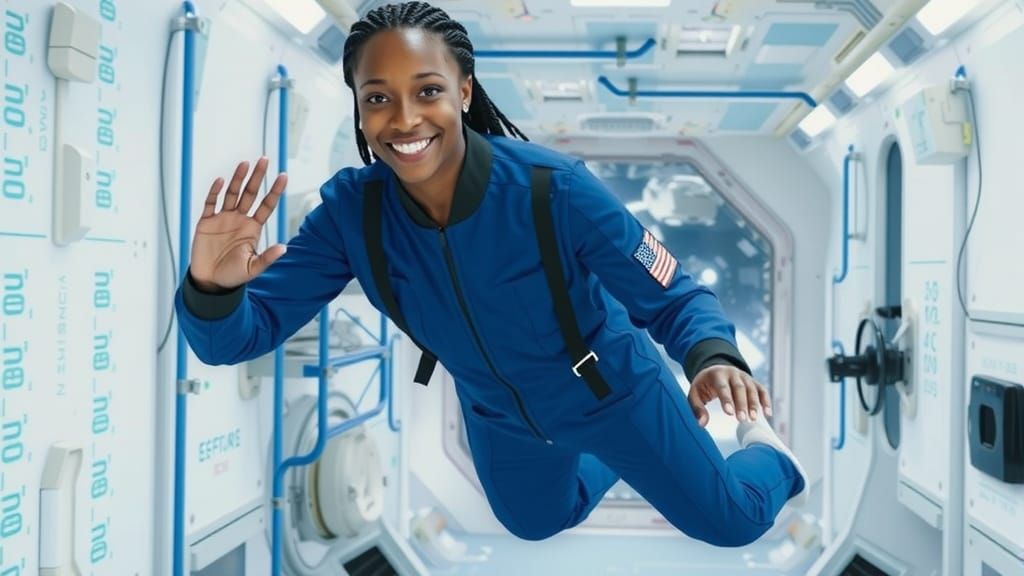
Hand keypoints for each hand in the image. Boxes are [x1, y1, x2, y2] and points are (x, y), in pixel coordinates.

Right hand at [189, 158, 287, 291]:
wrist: (210, 282)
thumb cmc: (233, 276)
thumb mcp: (253, 268)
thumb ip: (267, 258)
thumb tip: (284, 248)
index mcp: (253, 228)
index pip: (266, 205)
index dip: (274, 191)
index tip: (283, 175)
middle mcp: (240, 219)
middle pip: (250, 194)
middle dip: (257, 177)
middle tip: (264, 159)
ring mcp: (223, 219)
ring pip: (231, 194)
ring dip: (238, 179)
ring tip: (245, 164)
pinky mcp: (206, 222)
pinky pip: (210, 204)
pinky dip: (214, 192)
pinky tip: (220, 181)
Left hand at [687, 365, 771, 426]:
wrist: (716, 370)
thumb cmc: (704, 385)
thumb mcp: (695, 393)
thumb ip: (697, 408)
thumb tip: (702, 424)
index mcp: (717, 374)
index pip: (723, 386)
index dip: (726, 399)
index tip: (729, 413)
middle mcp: (733, 373)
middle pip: (739, 388)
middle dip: (741, 404)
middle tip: (742, 419)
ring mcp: (745, 376)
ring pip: (752, 389)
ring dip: (754, 404)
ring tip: (753, 419)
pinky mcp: (753, 382)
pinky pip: (762, 390)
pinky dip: (765, 401)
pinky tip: (767, 413)